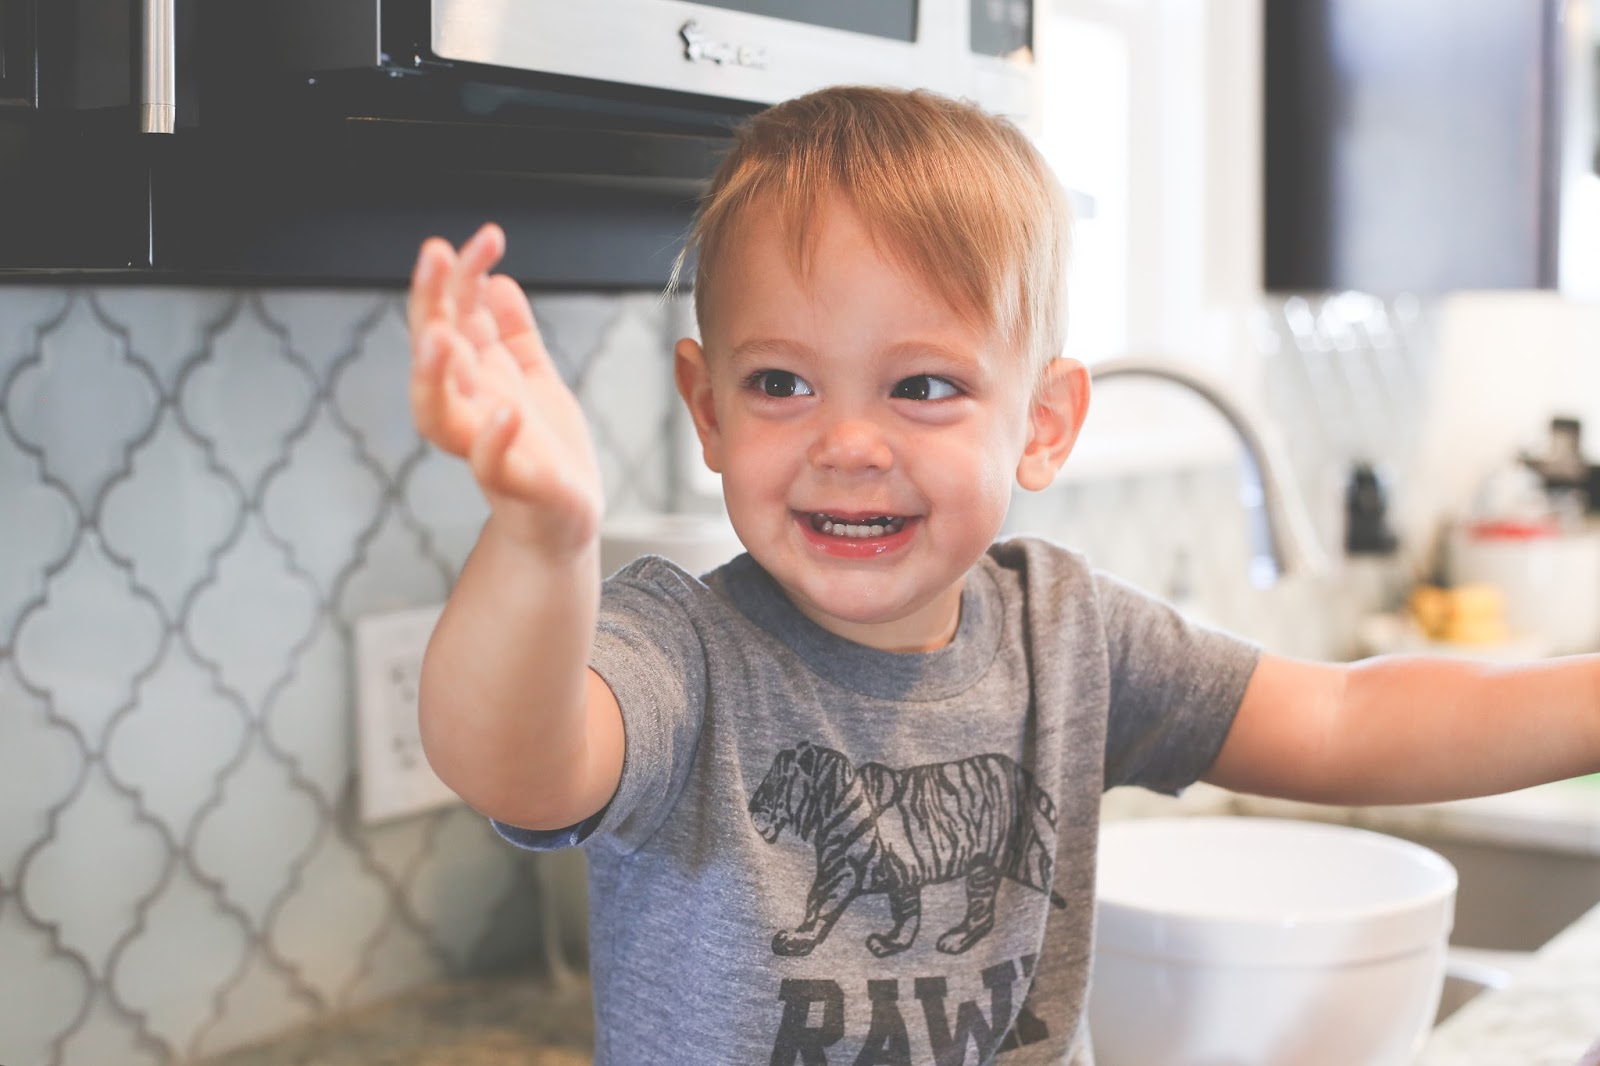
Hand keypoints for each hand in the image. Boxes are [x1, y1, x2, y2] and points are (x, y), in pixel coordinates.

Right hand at [407, 223, 602, 555]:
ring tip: (442, 334)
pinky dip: (493, 440)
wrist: (565, 522)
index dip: (459, 277)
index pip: (451, 317)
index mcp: (474, 380)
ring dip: (433, 373)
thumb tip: (496, 281)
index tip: (485, 238)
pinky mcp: (514, 486)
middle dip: (429, 304)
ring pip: (437, 412)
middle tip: (434, 255)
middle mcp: (468, 409)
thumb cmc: (545, 452)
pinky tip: (506, 411)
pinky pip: (490, 465)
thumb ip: (513, 335)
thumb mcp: (533, 379)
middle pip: (431, 352)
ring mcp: (483, 448)